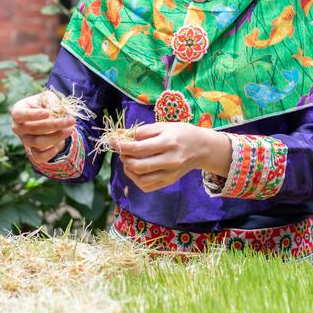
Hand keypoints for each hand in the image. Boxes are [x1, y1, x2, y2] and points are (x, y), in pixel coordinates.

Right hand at [11, 92, 74, 163]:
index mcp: (18, 110)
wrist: (50, 118)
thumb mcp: (48, 97)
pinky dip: (48, 154)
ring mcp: (24, 140)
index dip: (32, 115)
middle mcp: (18, 127)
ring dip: (57, 136)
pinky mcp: (32, 151)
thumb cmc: (46, 104)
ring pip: (38, 142)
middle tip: (71, 120)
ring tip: (70, 129)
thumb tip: (54, 111)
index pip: (19, 115)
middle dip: (54, 125)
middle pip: (33, 129)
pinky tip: (57, 148)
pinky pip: (38, 157)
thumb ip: (50, 101)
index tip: (47, 113)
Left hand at [115, 122, 230, 192]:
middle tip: (122, 150)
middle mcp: (170, 161)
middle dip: (124, 158)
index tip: (111, 141)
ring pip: (140, 179)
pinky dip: (136, 179)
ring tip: (128, 160)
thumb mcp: (163, 126)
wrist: (201, 148)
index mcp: (168, 143)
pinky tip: (135, 169)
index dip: (121, 145)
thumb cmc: (181, 133)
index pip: (138, 148)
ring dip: (128, 169)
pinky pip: (146, 186)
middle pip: (137, 165)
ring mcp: (169, 174)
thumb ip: (141, 131)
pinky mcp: (168, 182)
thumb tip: (118, 134)